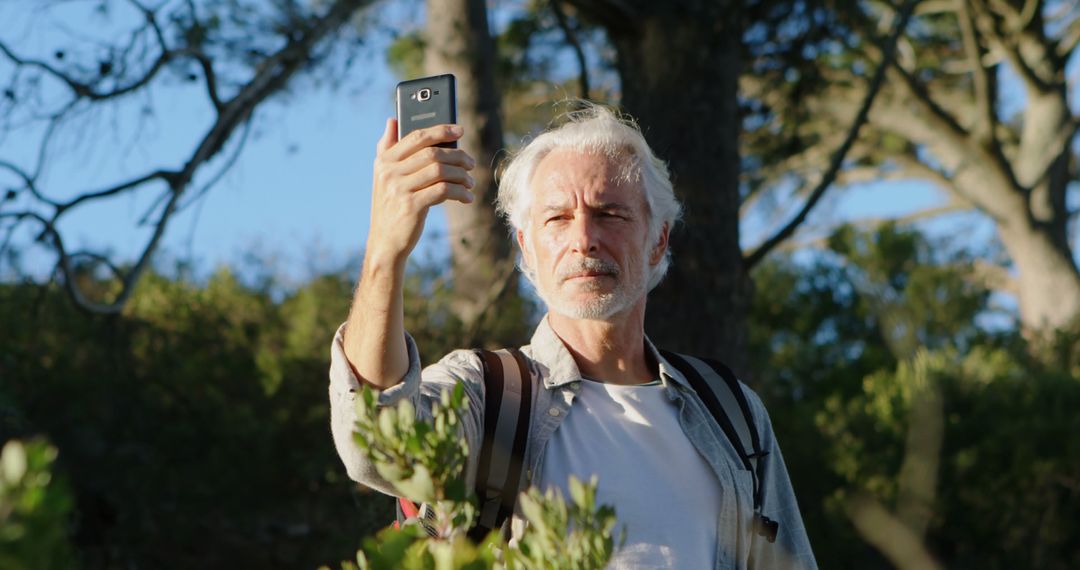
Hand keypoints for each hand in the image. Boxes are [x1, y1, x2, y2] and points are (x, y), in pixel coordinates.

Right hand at [366, 119, 475, 264]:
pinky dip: (459, 192)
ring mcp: (399, 189)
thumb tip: (392, 120)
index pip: (416, 137)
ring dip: (461, 175)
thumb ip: (386, 148)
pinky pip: (443, 190)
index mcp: (384, 161)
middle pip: (432, 153)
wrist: (385, 243)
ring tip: (470, 182)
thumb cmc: (391, 207)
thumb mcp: (383, 177)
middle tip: (471, 163)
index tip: (460, 131)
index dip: (440, 131)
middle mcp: (389, 172)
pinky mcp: (411, 206)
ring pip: (440, 170)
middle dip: (457, 156)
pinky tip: (466, 197)